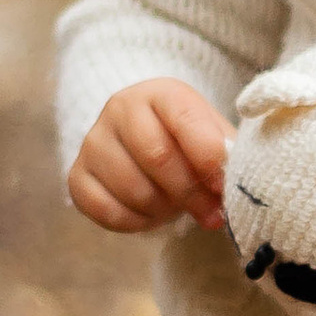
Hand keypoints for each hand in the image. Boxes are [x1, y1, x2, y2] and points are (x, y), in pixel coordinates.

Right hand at [68, 79, 232, 235]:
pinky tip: (152, 215)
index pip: (186, 119)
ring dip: (164, 210)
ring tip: (179, 208)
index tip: (225, 186)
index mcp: (160, 93)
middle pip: (157, 157)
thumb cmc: (186, 141)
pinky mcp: (78, 175)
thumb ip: (226, 152)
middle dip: (191, 193)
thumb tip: (238, 180)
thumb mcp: (212, 134)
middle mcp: (120, 109)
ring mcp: (94, 142)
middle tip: (212, 213)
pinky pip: (107, 211)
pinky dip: (137, 222)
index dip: (210, 158)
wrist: (142, 141)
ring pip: (133, 189)